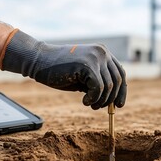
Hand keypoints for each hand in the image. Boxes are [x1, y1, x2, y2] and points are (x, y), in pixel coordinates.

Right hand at [1, 30, 126, 109]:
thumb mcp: (83, 76)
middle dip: (110, 99)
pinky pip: (98, 88)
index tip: (119, 105)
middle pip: (117, 81)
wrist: (39, 61)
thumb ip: (97, 81)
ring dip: (100, 100)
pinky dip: (93, 99)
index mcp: (102, 53)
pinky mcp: (87, 65)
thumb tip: (112, 99)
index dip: (121, 91)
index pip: (120, 73)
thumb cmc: (59, 70)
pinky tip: (83, 101)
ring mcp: (96, 57)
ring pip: (108, 87)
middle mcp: (102, 53)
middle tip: (98, 108)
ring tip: (89, 104)